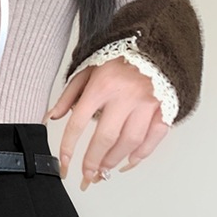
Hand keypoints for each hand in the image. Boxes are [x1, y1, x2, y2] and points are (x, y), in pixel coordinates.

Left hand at [42, 57, 170, 189]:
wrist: (154, 40)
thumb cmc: (118, 58)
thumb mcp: (87, 70)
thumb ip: (69, 95)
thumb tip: (51, 117)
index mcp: (102, 85)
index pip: (78, 122)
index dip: (69, 147)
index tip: (64, 165)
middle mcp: (125, 95)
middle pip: (105, 138)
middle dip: (93, 162)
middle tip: (86, 176)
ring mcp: (147, 102)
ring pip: (129, 142)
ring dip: (114, 161)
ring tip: (103, 172)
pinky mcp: (165, 107)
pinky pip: (154, 138)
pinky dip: (140, 155)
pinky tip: (127, 163)